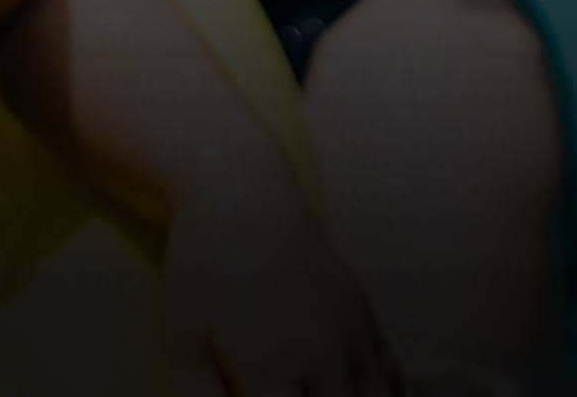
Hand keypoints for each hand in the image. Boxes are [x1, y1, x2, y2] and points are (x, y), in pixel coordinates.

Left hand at [158, 191, 399, 396]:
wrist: (243, 198)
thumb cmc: (202, 272)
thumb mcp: (182, 340)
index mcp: (271, 366)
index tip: (251, 396)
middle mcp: (324, 358)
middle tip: (279, 391)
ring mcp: (354, 339)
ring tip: (310, 392)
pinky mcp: (368, 321)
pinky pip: (393, 382)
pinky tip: (345, 394)